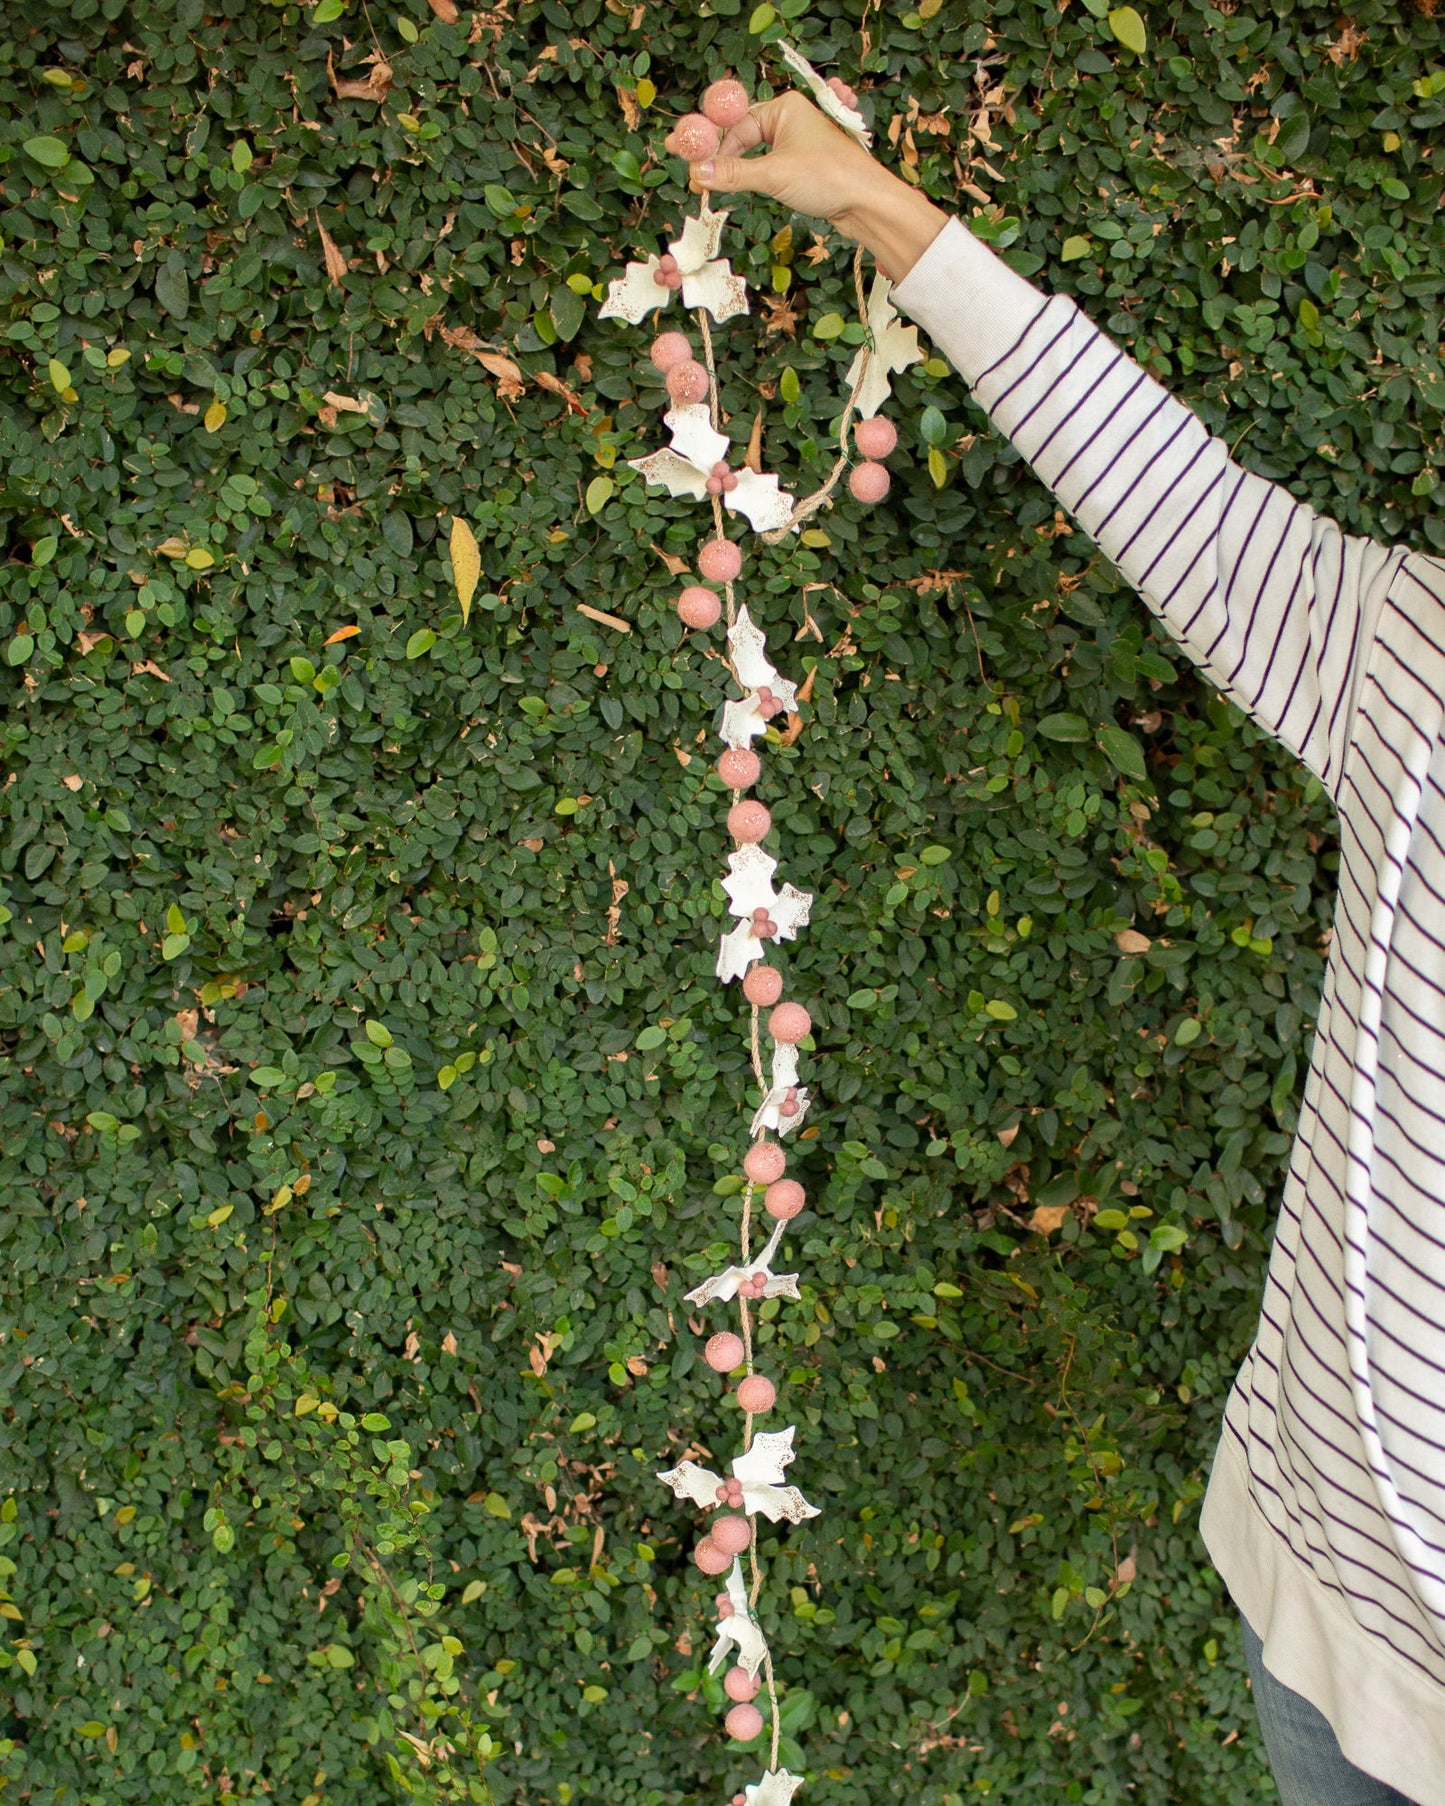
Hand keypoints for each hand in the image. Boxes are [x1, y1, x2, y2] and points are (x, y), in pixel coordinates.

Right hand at [689, 91, 946, 282]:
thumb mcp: (774, 175)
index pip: (739, 126)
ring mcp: (801, 141)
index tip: (698, 171)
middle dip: (726, 158)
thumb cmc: (828, 177)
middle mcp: (793, 118)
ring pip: (759, 153)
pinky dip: (758, 177)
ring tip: (719, 184)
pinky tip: (747, 188)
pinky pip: (773, 166)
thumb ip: (733, 174)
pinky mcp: (807, 164)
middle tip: (702, 177)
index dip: (717, 150)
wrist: (868, 202)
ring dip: (741, 170)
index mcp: (786, 107)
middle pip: (746, 136)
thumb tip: (698, 172)